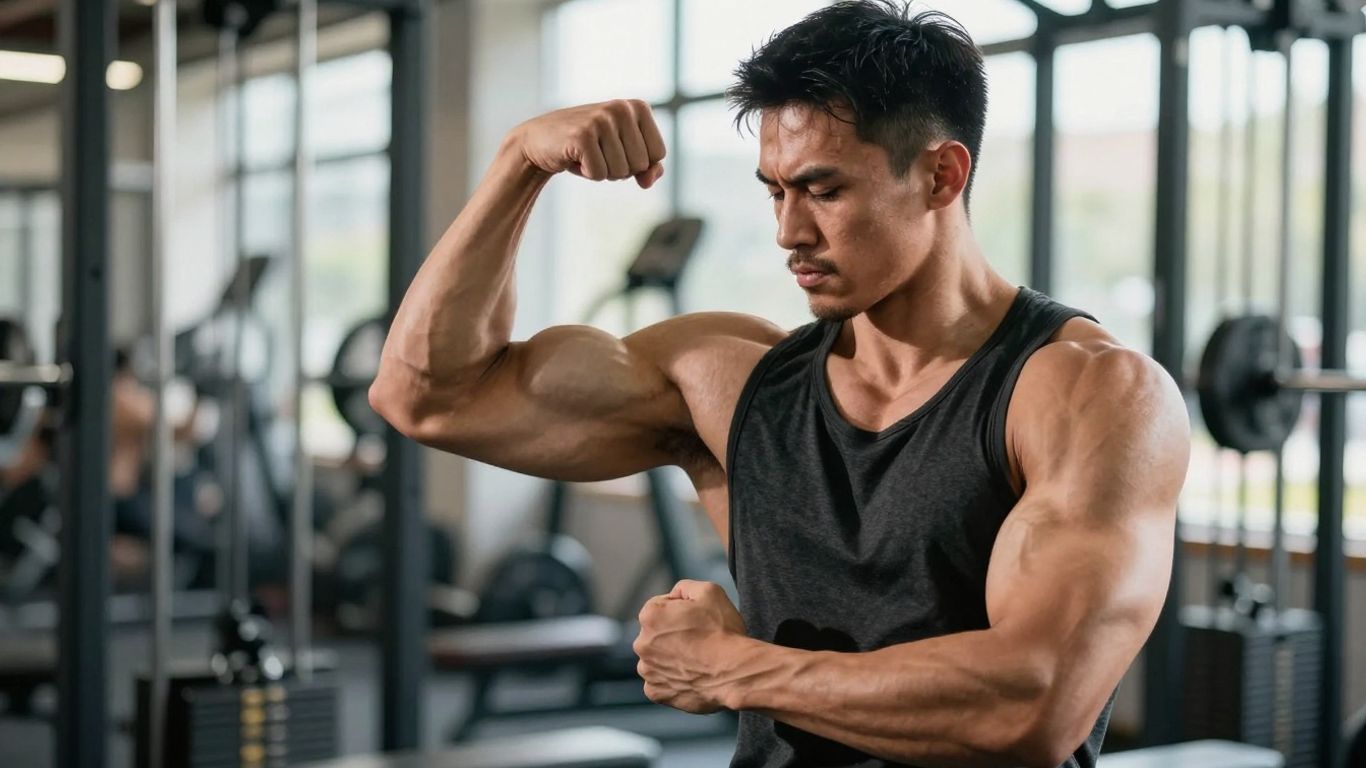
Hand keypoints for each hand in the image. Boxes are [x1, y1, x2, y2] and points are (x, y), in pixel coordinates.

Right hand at [511, 100, 665, 187]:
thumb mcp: (623, 153)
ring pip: (621, 172)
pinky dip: (586, 173)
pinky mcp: (582, 135)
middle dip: (620, 169)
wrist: (540, 141)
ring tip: (587, 153)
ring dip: (603, 171)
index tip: (616, 149)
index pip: (658, 154)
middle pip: (641, 165)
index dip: (638, 163)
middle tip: (598, 152)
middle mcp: (622, 108)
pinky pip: (599, 174)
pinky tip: (575, 156)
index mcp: (638, 107)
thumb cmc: (588, 147)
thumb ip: (647, 167)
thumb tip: (649, 180)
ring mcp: (601, 120)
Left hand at [633, 580, 747, 713]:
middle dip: (674, 635)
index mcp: (650, 615)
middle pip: (657, 634)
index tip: (699, 621)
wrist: (735, 673)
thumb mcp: (709, 591)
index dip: (683, 611)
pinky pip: (661, 683)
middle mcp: (642, 643)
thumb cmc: (723, 632)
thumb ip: (685, 587)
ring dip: (671, 658)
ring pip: (657, 659)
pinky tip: (692, 677)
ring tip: (698, 661)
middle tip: (700, 641)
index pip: (661, 606)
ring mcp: (647, 670)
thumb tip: (675, 595)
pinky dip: (673, 681)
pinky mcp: (656, 693)